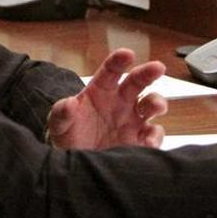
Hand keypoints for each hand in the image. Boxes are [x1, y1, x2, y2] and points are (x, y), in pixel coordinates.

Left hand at [45, 48, 167, 148]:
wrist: (77, 163)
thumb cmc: (68, 137)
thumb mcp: (58, 125)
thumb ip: (61, 113)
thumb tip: (68, 103)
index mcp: (101, 90)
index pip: (111, 70)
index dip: (119, 60)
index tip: (127, 54)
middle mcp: (120, 101)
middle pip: (138, 81)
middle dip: (149, 72)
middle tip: (157, 68)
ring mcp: (132, 120)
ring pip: (152, 105)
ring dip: (157, 102)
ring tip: (155, 107)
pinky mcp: (139, 140)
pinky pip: (153, 135)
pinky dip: (155, 137)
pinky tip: (149, 143)